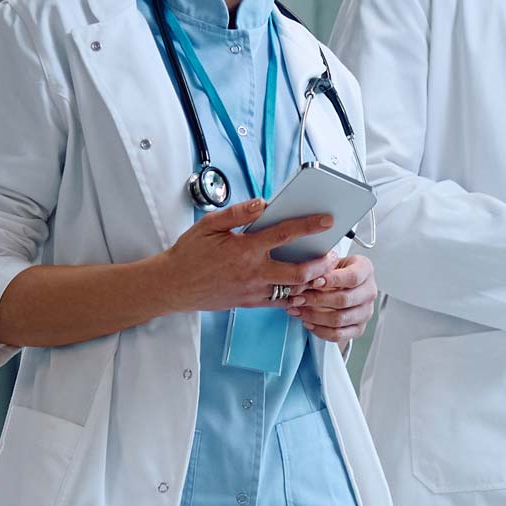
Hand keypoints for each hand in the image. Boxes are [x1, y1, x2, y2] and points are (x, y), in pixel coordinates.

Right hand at [154, 198, 338, 314]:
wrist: (174, 286)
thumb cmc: (189, 254)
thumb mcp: (209, 225)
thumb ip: (237, 213)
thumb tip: (262, 203)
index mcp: (245, 249)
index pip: (285, 234)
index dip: (309, 225)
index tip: (327, 220)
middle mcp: (253, 273)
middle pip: (300, 273)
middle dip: (322, 264)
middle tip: (332, 255)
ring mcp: (254, 291)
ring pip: (294, 291)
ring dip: (311, 281)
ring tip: (322, 271)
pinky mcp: (250, 303)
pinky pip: (280, 301)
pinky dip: (295, 294)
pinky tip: (300, 285)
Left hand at [288, 255, 376, 343]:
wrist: (340, 284)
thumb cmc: (333, 271)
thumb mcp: (327, 262)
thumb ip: (317, 269)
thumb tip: (301, 282)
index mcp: (365, 269)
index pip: (353, 277)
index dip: (333, 280)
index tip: (314, 282)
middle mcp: (369, 291)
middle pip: (344, 300)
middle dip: (317, 300)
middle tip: (297, 298)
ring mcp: (366, 312)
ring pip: (340, 319)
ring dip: (314, 316)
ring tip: (297, 310)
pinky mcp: (358, 328)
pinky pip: (339, 335)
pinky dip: (320, 330)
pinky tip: (308, 322)